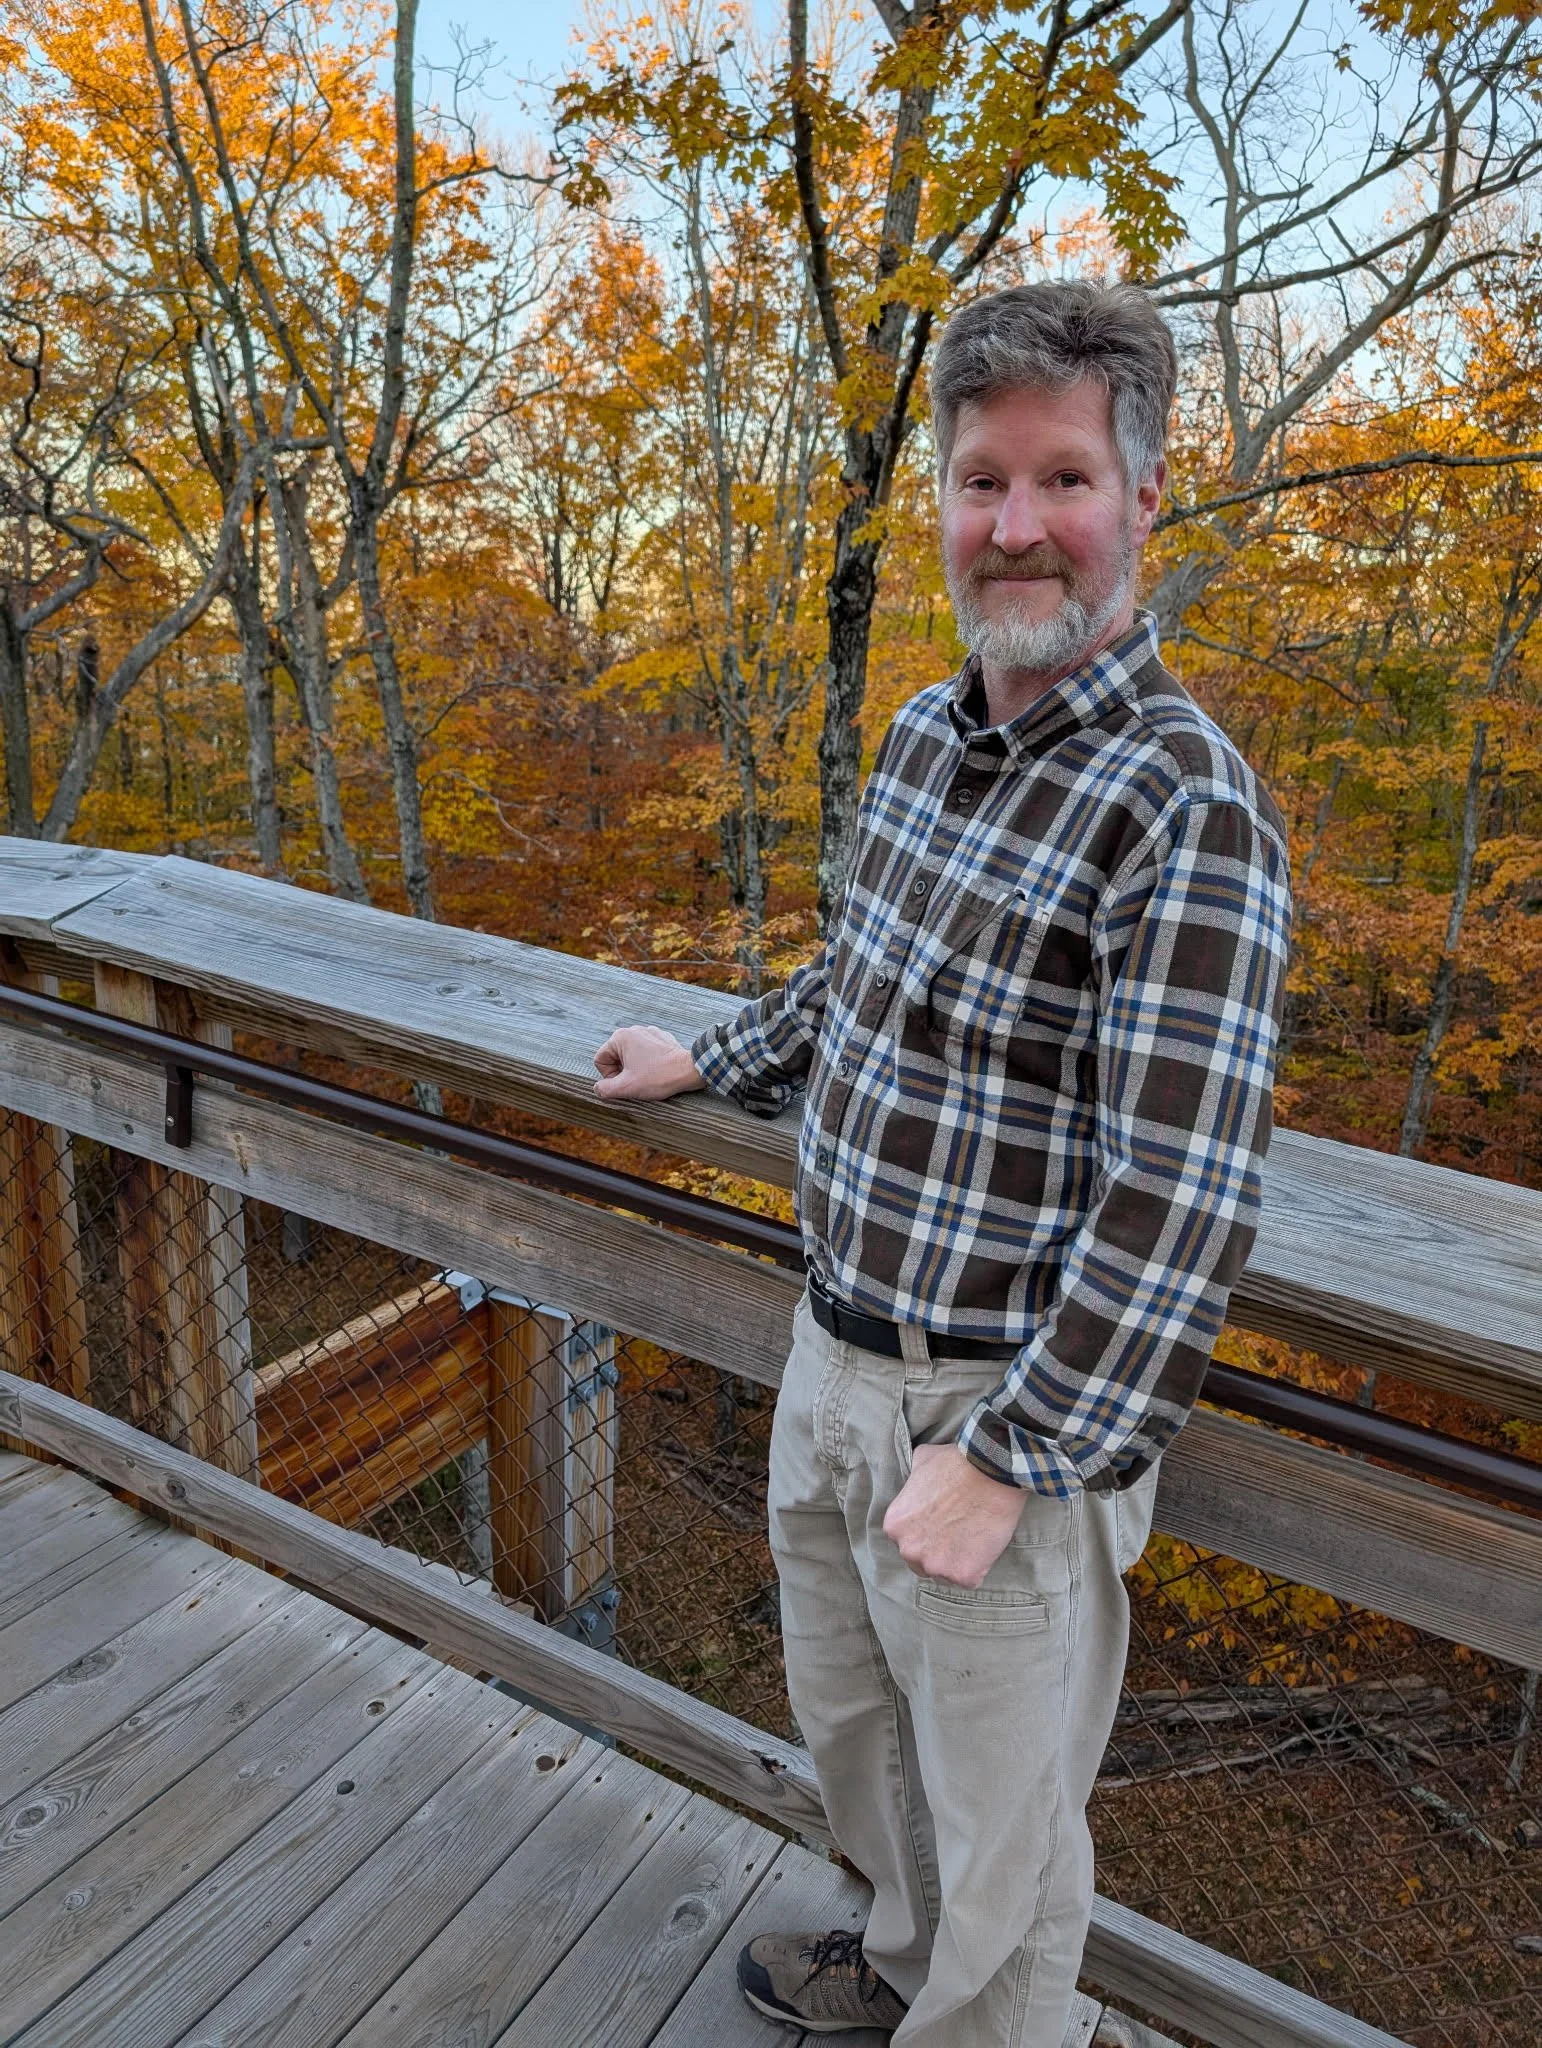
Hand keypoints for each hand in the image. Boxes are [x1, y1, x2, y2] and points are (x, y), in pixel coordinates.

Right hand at [593, 1025, 707, 1101]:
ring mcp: (649, 1032)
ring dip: (635, 1068)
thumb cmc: (658, 1077)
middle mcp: (633, 1030)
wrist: (690, 1070)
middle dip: (622, 1072)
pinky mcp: (662, 1038)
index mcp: (620, 1037)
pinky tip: (658, 1071)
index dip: (609, 1076)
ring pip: (631, 1055)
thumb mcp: (626, 1087)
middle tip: (637, 1082)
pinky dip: (648, 1063)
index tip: (625, 1083)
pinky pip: (646, 1052)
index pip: (601, 1060)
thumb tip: (598, 1088)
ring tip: (648, 1077)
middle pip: (615, 1057)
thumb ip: (604, 1089)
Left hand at [883, 1442, 1027, 1587]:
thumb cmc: (956, 1462)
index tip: (944, 1524)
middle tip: (960, 1532)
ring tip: (974, 1537)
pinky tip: (985, 1545)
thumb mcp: (921, 1461)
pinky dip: (979, 1567)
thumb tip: (916, 1479)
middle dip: (939, 1552)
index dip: (928, 1534)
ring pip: (945, 1574)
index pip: (908, 1541)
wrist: (990, 1470)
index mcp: (894, 1526)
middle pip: (923, 1562)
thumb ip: (912, 1480)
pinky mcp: (962, 1575)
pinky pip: (971, 1579)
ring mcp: (935, 1565)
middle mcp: (908, 1550)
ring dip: (958, 1561)